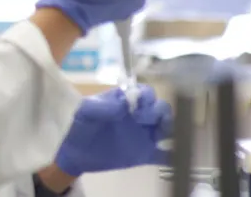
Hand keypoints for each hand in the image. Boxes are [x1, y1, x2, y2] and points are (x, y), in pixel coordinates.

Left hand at [54, 86, 170, 175]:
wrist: (74, 153)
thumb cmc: (80, 126)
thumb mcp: (85, 111)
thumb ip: (102, 105)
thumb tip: (123, 105)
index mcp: (126, 102)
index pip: (146, 92)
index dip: (146, 97)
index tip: (137, 106)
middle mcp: (139, 116)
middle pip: (161, 108)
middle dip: (159, 112)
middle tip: (144, 120)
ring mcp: (144, 135)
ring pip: (167, 128)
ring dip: (169, 129)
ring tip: (158, 135)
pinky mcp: (144, 154)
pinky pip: (164, 155)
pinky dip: (172, 156)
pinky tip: (175, 157)